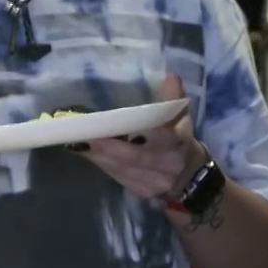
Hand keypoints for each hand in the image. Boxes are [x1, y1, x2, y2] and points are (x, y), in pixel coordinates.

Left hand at [77, 75, 206, 201]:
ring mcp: (152, 182)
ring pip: (121, 168)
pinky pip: (116, 176)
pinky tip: (84, 151)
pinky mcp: (139, 191)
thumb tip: (170, 76)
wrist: (191, 178)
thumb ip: (173, 99)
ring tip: (76, 140)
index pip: (160, 138)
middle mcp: (166, 166)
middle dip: (106, 146)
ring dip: (97, 155)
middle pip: (133, 157)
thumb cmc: (181, 141)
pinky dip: (100, 163)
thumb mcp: (182, 119)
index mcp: (177, 144)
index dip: (138, 133)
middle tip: (82, 134)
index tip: (115, 124)